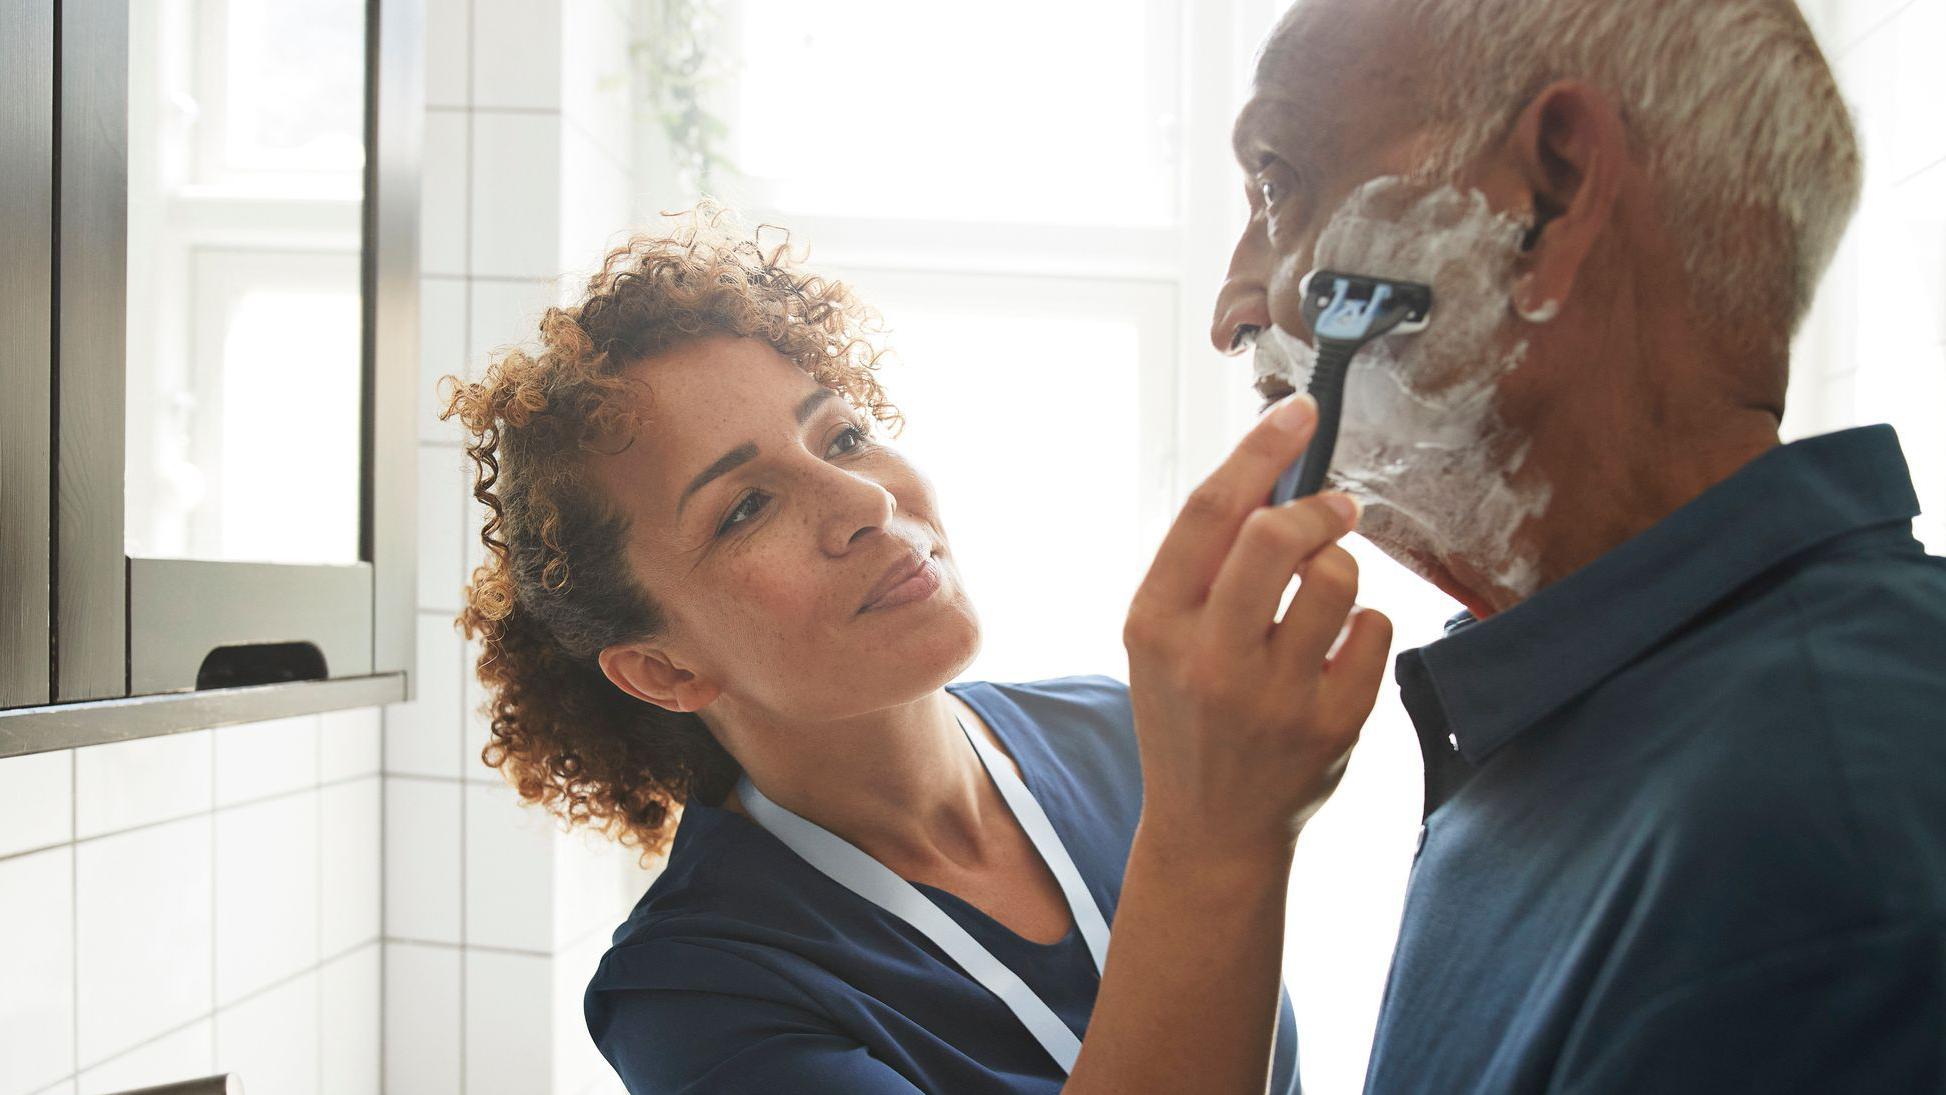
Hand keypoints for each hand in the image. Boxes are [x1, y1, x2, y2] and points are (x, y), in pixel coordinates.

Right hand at [1123, 393, 1392, 859]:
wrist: (1211, 828)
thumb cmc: (1187, 713)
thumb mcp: (1159, 639)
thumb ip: (1202, 566)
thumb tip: (1273, 473)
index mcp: (1156, 625)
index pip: (1209, 514)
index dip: (1260, 451)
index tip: (1299, 411)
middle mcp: (1210, 660)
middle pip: (1275, 537)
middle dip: (1316, 507)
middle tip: (1336, 508)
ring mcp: (1275, 698)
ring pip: (1337, 579)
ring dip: (1342, 567)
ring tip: (1326, 592)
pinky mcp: (1333, 726)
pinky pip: (1375, 630)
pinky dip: (1365, 624)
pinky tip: (1338, 649)